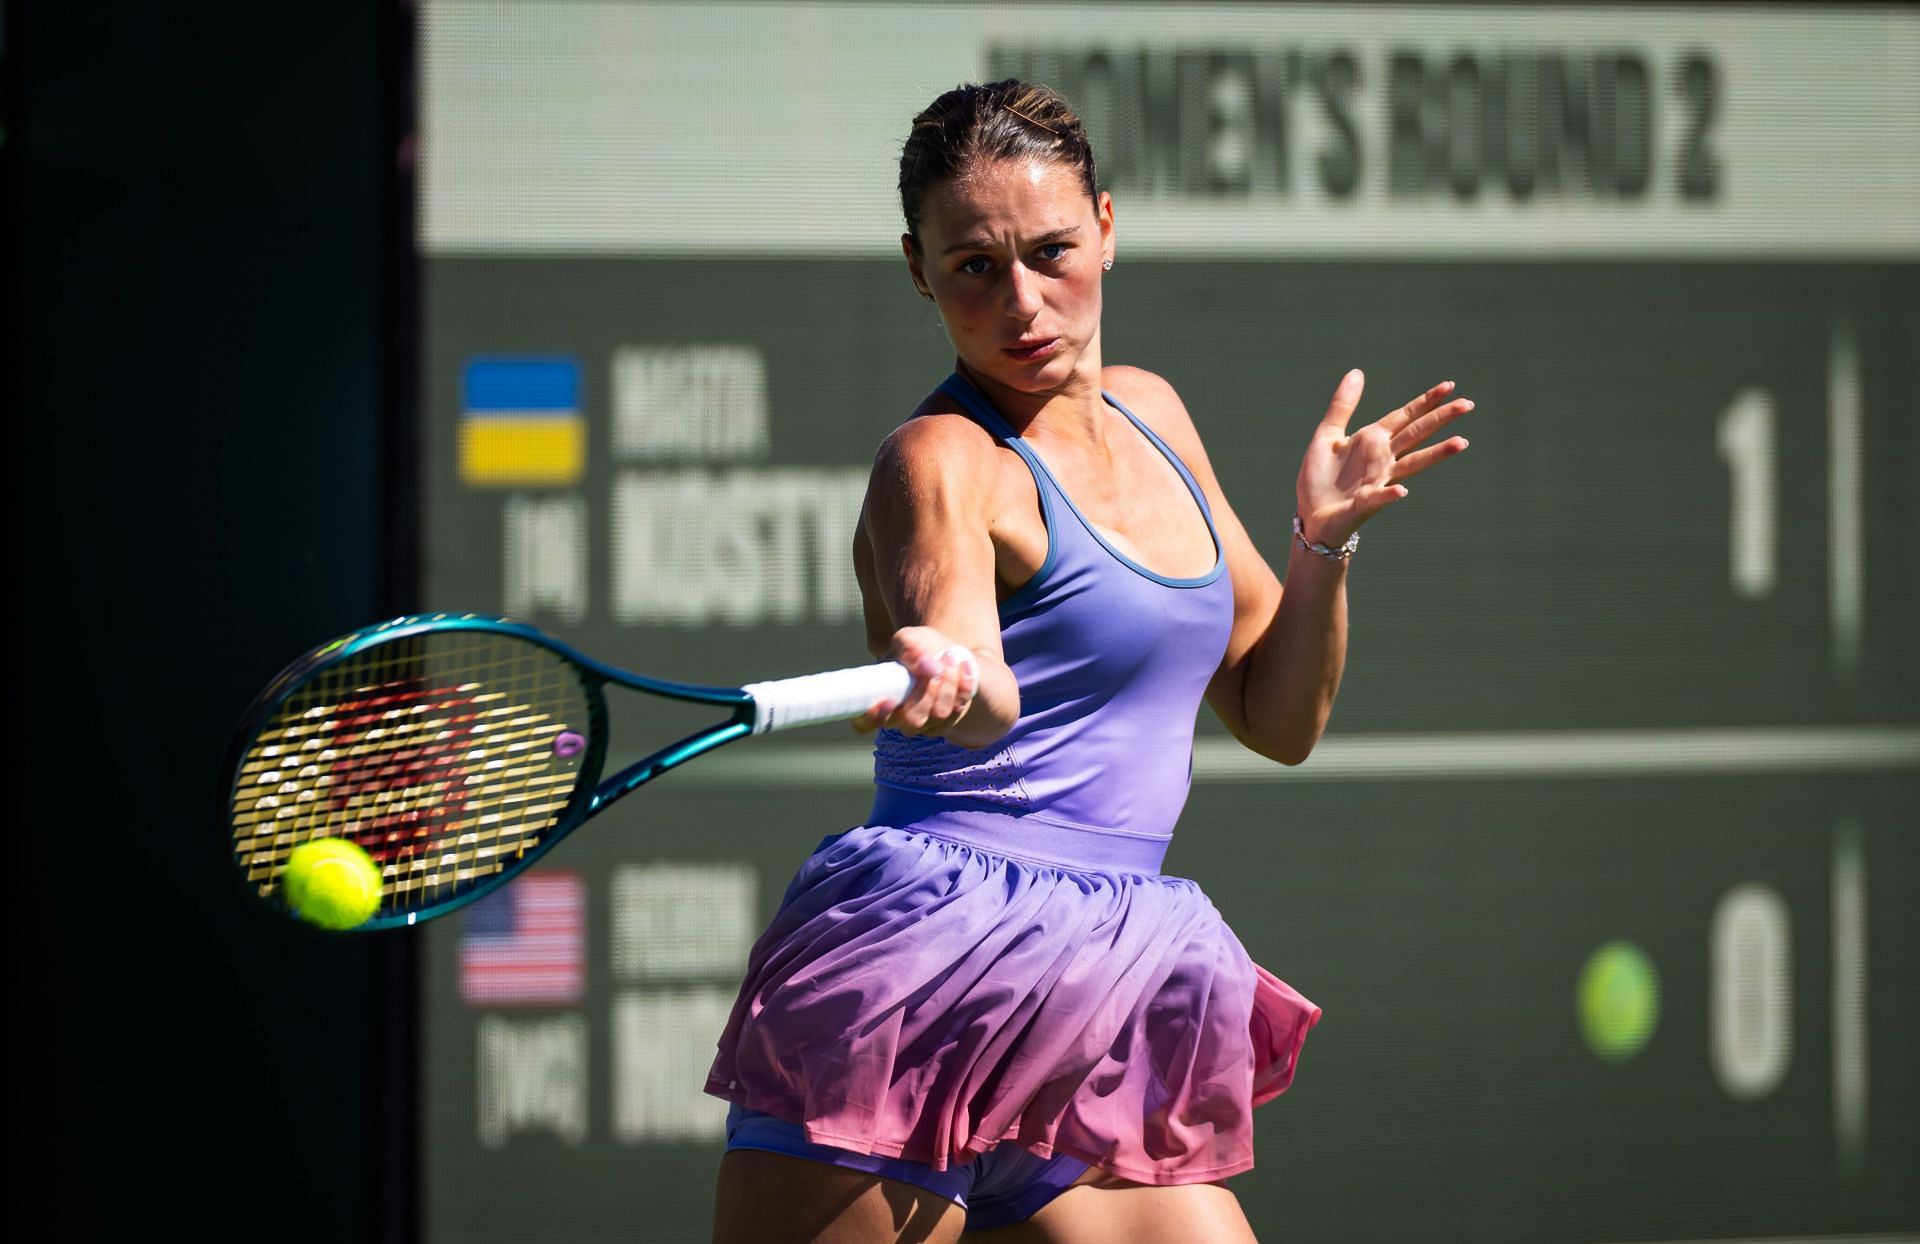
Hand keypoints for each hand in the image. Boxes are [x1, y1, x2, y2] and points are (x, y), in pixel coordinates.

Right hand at [851, 626, 980, 735]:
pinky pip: (957, 711)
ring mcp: (925, 724)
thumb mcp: (910, 638)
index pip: (864, 724)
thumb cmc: (919, 649)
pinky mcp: (947, 722)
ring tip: (951, 657)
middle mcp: (900, 718)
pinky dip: (963, 687)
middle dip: (927, 692)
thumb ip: (911, 647)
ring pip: (938, 715)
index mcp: (879, 699)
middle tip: (936, 664)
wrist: (947, 654)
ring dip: (948, 685)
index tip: (889, 701)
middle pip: (912, 721)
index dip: (874, 718)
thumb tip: (928, 666)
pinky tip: (964, 668)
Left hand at [1294, 370, 1472, 546]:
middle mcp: (1382, 459)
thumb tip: (1358, 371)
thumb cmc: (1319, 478)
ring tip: (1461, 443)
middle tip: (1467, 404)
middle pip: (1416, 434)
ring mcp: (1377, 481)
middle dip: (1441, 419)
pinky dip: (1391, 494)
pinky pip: (1380, 498)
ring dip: (1435, 454)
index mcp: (1373, 440)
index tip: (1449, 385)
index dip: (1426, 401)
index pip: (1405, 416)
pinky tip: (1403, 490)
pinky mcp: (1364, 503)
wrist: (1310, 514)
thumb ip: (1343, 405)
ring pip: (1412, 464)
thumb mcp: (1327, 435)